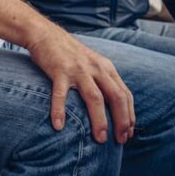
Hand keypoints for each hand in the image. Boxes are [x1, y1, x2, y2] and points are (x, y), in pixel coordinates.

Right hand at [25, 25, 134, 144]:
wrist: (45, 34)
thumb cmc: (69, 53)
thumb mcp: (93, 63)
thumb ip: (104, 80)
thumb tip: (114, 107)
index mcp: (106, 68)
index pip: (125, 95)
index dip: (129, 116)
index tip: (129, 134)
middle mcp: (96, 68)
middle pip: (115, 97)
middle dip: (121, 121)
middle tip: (120, 141)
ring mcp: (78, 69)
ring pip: (95, 98)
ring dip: (99, 120)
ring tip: (100, 139)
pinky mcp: (59, 71)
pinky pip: (61, 94)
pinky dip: (60, 111)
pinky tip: (58, 126)